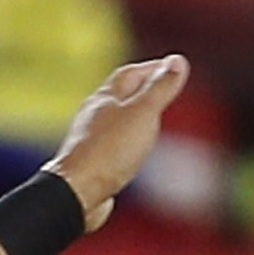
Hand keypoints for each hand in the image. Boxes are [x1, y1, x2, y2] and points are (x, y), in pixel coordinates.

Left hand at [50, 54, 189, 228]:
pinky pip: (110, 147)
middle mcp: (93, 118)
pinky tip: (129, 151)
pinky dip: (125, 142)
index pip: (130, 74)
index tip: (171, 66)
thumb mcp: (143, 112)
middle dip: (141, 89)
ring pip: (114, 122)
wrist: (76, 193)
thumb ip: (160, 88)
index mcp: (105, 99)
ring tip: (149, 119)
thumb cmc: (108, 150)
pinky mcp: (90, 165)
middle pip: (119, 97)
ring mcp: (89, 142)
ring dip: (132, 117)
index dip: (152, 69)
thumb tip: (176, 61)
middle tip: (161, 88)